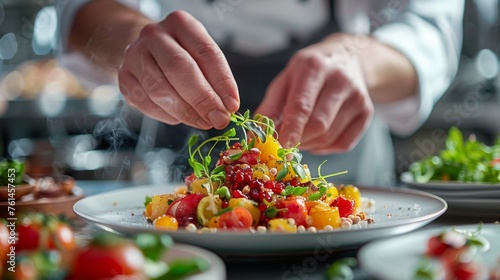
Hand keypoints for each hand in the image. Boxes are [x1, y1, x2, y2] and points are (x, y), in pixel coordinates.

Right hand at [118, 11, 239, 128]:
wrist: (145, 51)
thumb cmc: (181, 54)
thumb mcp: (200, 55)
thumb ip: (214, 77)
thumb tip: (226, 106)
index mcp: (180, 23)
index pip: (205, 52)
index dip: (222, 81)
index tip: (232, 105)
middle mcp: (154, 35)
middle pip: (180, 69)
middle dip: (203, 99)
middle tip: (219, 119)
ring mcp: (135, 56)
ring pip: (160, 89)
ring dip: (186, 112)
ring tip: (204, 123)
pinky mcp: (124, 78)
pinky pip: (146, 103)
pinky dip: (167, 116)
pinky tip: (181, 119)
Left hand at [256, 34, 373, 153]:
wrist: (347, 59)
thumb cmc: (308, 73)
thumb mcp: (285, 80)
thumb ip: (270, 107)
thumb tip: (256, 137)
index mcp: (314, 67)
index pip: (302, 105)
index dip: (291, 129)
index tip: (280, 146)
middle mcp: (340, 80)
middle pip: (318, 125)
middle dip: (299, 139)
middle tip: (287, 141)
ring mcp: (358, 96)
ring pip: (329, 137)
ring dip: (309, 144)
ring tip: (300, 136)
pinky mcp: (367, 112)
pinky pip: (344, 144)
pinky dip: (325, 148)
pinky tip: (317, 138)